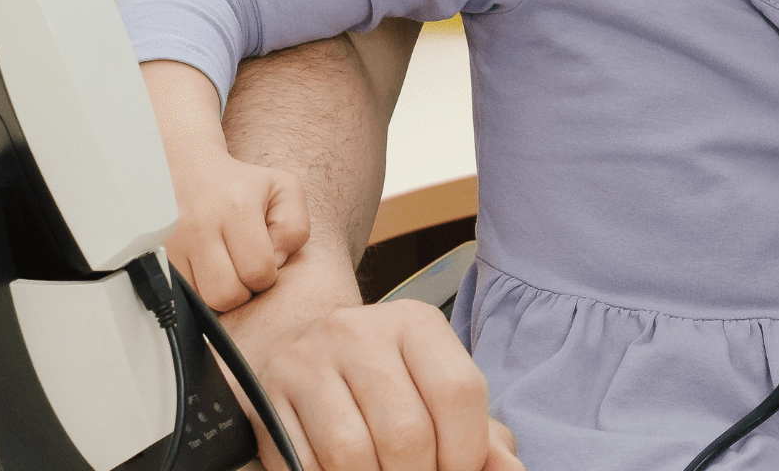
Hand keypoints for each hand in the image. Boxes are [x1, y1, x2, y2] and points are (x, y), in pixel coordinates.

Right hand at [142, 59, 311, 311]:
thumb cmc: (240, 183)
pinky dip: (195, 290)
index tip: (262, 262)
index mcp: (236, 208)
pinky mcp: (153, 256)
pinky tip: (203, 270)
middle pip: (226, 295)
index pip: (258, 271)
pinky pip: (179, 294)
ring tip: (223, 268)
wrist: (186, 167)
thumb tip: (277, 262)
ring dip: (216, 293)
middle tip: (242, 272)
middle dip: (242, 292)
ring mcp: (172, 243)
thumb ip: (295, 227)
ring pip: (200, 301)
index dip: (266, 277)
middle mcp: (200, 226)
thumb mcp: (283, 190)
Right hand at [238, 298, 523, 470]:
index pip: (459, 392)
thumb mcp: (433, 384)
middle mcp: (360, 331)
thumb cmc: (382, 376)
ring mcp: (309, 360)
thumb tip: (510, 467)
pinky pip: (305, 464)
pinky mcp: (268, 394)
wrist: (295, 340)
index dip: (466, 452)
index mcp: (415, 323)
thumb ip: (478, 431)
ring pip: (353, 454)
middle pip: (407, 433)